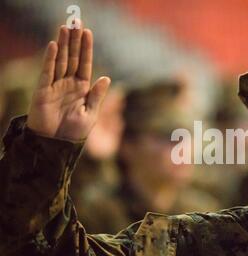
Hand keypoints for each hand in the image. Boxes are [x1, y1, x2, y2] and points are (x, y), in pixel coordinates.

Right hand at [27, 23, 109, 140]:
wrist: (56, 145)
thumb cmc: (74, 132)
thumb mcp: (90, 114)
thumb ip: (97, 96)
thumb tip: (106, 78)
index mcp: (82, 88)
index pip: (85, 64)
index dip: (86, 48)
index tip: (88, 32)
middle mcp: (68, 84)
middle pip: (72, 58)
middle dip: (74, 40)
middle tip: (75, 21)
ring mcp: (55, 86)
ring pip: (60, 61)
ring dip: (63, 44)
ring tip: (65, 27)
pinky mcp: (43, 91)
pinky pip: (47, 72)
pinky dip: (51, 59)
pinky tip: (54, 46)